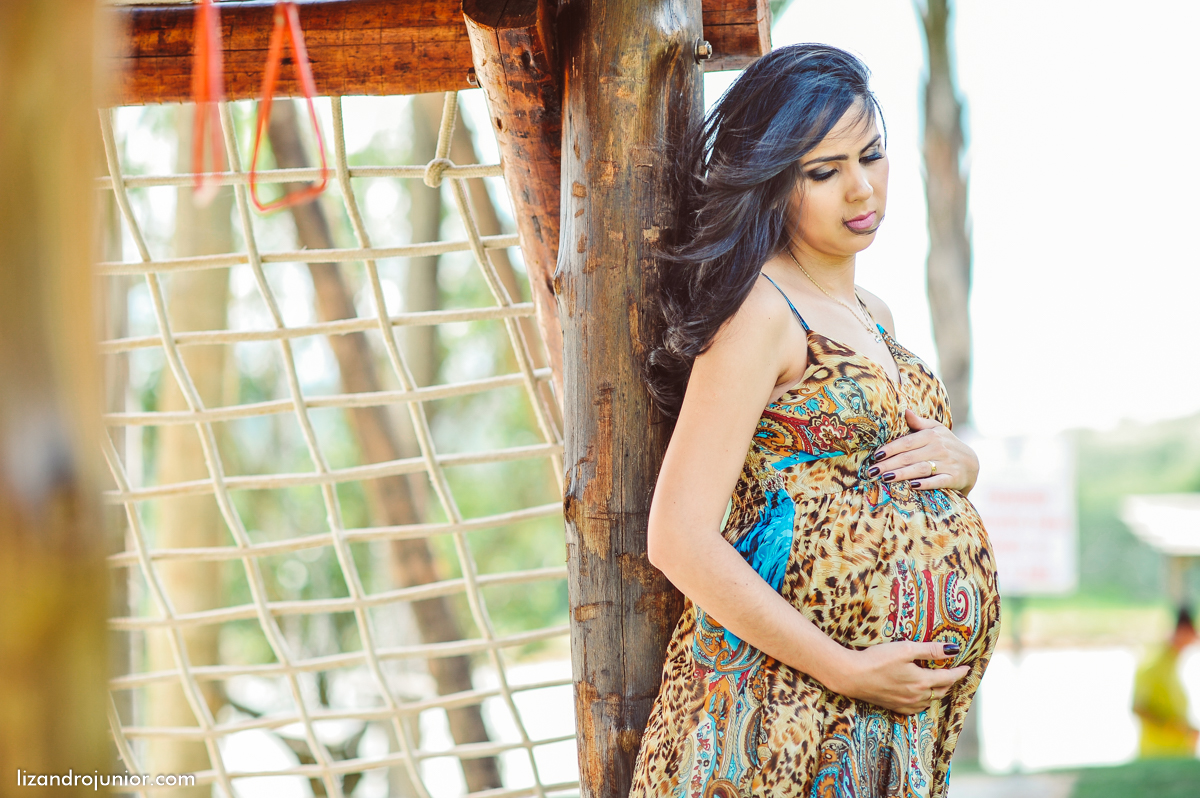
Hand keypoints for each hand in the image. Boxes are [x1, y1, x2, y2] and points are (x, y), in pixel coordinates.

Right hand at [824, 640, 969, 714]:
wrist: (851, 676)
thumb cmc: (877, 659)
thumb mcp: (905, 649)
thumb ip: (930, 650)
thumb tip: (952, 649)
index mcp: (922, 681)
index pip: (948, 677)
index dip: (959, 672)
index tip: (967, 668)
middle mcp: (917, 696)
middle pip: (941, 691)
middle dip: (950, 682)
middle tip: (955, 674)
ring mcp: (906, 703)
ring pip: (930, 701)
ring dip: (938, 693)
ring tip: (940, 684)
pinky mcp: (894, 707)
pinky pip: (917, 708)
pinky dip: (924, 702)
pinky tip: (921, 697)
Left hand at [869, 409, 979, 493]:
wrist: (972, 464)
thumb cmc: (947, 445)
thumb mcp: (936, 430)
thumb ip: (919, 423)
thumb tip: (905, 411)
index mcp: (932, 435)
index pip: (906, 442)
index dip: (890, 449)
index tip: (875, 456)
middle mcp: (940, 448)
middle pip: (909, 457)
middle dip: (889, 464)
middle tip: (872, 471)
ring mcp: (948, 463)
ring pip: (920, 469)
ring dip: (902, 474)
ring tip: (885, 478)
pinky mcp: (954, 478)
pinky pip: (938, 481)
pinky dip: (926, 483)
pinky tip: (912, 486)